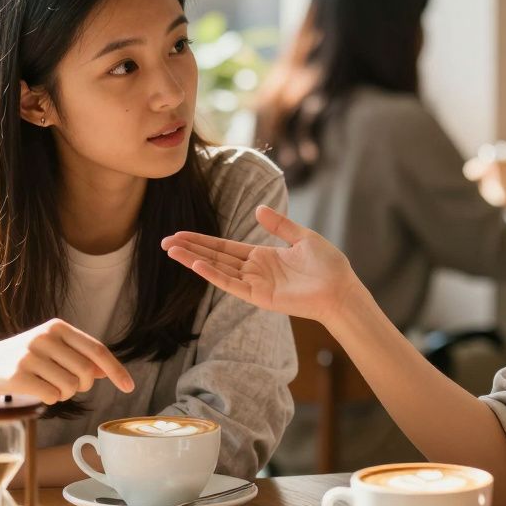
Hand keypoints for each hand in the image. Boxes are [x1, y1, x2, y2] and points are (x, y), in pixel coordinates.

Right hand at [0, 319, 134, 404]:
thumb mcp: (53, 349)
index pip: (97, 351)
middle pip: (86, 374)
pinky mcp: (17, 375)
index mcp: (58, 327)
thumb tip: (108, 370)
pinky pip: (52, 397)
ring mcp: (30, 355)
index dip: (116, 370)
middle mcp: (45, 337)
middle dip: (81, 387)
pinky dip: (49, 400)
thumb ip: (80, 357)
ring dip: (64, 394)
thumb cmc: (25, 358)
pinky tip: (36, 392)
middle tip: (66, 386)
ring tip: (48, 386)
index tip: (130, 387)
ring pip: (70, 388)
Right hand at [160, 205, 362, 324]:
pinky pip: (231, 285)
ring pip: (217, 270)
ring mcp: (255, 284)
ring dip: (194, 260)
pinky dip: (213, 275)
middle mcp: (254, 271)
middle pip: (214, 257)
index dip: (201, 241)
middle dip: (189, 249)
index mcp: (262, 256)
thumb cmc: (328, 266)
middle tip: (164, 242)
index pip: (224, 247)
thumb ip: (279, 225)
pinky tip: (196, 264)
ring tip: (171, 250)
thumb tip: (257, 209)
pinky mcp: (259, 297)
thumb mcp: (302, 237)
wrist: (341, 288)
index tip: (180, 234)